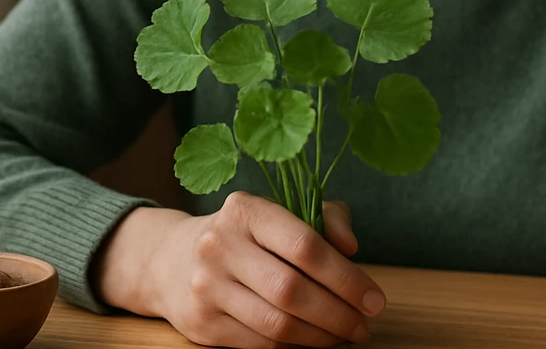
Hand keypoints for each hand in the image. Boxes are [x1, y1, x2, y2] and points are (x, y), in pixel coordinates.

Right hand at [99, 193, 382, 348]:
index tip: (374, 299)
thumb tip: (351, 249)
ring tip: (344, 335)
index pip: (306, 245)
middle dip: (338, 313)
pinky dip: (294, 348)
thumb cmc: (244, 235)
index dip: (347, 277)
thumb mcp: (278, 212)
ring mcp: (206, 286)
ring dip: (321, 337)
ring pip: (277, 324)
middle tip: (365, 325)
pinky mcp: (201, 323)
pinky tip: (312, 342)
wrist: (170, 260)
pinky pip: (259, 344)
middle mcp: (220, 245)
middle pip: (292, 290)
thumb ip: (324, 219)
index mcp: (246, 210)